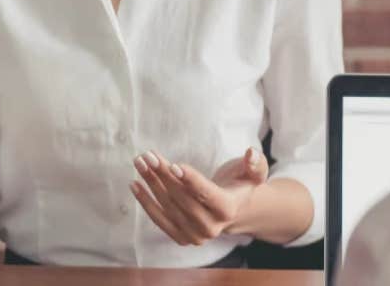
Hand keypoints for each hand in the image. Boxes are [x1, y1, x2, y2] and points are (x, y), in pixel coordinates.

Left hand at [130, 147, 268, 245]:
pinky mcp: (181, 237)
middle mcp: (212, 227)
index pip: (207, 195)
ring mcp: (195, 235)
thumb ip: (255, 163)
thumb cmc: (240, 184)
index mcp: (228, 209)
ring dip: (151, 184)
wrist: (233, 209)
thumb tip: (250, 152)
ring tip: (140, 162)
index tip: (173, 165)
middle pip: (183, 198)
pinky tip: (135, 184)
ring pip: (169, 206)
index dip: (190, 180)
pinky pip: (160, 220)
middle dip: (164, 176)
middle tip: (148, 155)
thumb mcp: (253, 172)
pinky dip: (146, 202)